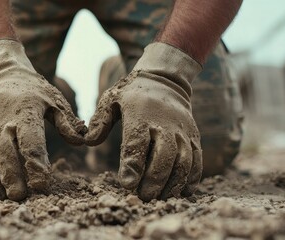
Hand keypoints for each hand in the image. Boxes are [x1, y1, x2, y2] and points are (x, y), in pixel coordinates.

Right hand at [0, 40, 85, 200]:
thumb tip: (81, 142)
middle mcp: (1, 120)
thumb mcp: (54, 100)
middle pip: (4, 151)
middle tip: (19, 197)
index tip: (42, 185)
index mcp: (25, 112)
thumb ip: (67, 122)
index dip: (36, 164)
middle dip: (11, 175)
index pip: (31, 142)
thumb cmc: (33, 91)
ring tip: (0, 198)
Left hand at [86, 43, 202, 200]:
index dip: (132, 165)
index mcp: (141, 115)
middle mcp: (165, 124)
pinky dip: (192, 179)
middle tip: (143, 198)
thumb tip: (87, 142)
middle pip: (164, 156)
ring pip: (184, 161)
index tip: (127, 185)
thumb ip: (100, 121)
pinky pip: (197, 161)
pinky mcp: (194, 137)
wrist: (165, 81)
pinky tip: (181, 192)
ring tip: (160, 199)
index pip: (137, 142)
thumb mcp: (111, 100)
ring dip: (173, 184)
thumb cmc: (132, 95)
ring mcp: (182, 131)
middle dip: (154, 180)